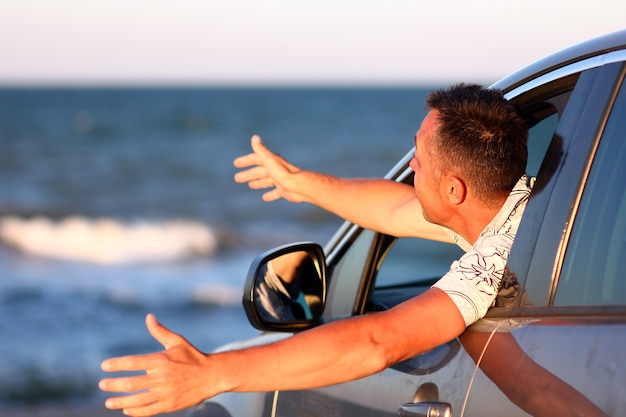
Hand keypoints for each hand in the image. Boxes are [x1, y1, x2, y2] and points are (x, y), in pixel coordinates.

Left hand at [99, 314, 213, 415]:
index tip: (104, 366)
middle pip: (131, 383)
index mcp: (161, 361)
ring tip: (109, 402)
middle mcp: (161, 378)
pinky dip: (135, 411)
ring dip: (120, 401)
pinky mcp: (170, 405)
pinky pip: (148, 410)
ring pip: (137, 400)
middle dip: (113, 385)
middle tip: (102, 384)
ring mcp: (165, 393)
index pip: (133, 362)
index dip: (117, 365)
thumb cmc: (193, 356)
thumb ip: (160, 331)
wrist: (212, 376)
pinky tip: (127, 409)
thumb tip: (148, 317)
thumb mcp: (177, 341)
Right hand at [234, 135, 303, 201]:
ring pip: (266, 181)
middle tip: (236, 178)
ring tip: (250, 185)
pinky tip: (265, 198)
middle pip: (259, 171)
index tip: (236, 164)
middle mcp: (275, 170)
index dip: (246, 160)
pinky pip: (275, 193)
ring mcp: (280, 180)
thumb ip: (261, 150)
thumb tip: (255, 137)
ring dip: (258, 183)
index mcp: (271, 161)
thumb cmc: (283, 173)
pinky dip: (270, 195)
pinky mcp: (284, 190)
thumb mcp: (269, 160)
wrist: (298, 186)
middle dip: (248, 174)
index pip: (255, 159)